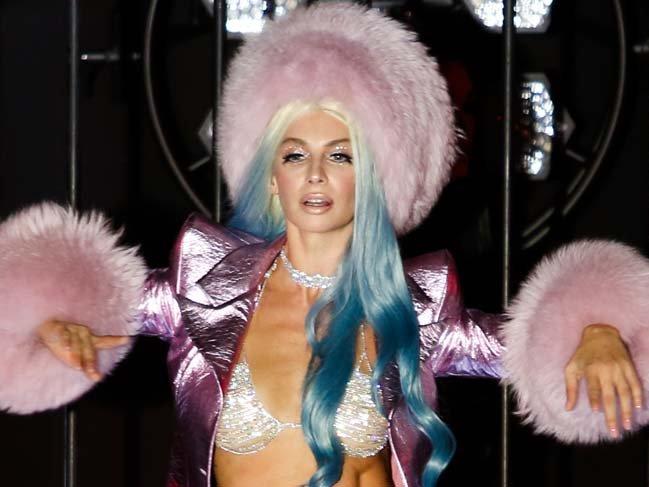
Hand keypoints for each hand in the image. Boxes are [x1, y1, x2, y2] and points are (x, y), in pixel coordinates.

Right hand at [38, 319, 129, 380]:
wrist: (45, 330)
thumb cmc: (64, 343)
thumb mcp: (74, 355)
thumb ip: (86, 365)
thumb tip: (97, 377)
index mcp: (90, 339)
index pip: (104, 341)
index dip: (115, 340)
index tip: (127, 339)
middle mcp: (84, 333)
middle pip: (88, 348)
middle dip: (90, 362)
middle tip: (93, 374)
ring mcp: (72, 329)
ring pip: (76, 343)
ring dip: (76, 355)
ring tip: (77, 366)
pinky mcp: (60, 327)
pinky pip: (64, 335)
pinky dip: (65, 342)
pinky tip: (66, 348)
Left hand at [565, 323, 643, 437]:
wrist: (601, 335)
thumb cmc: (583, 354)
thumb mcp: (572, 367)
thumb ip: (570, 388)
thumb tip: (568, 408)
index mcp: (591, 370)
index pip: (593, 388)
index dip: (595, 399)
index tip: (596, 411)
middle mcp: (606, 370)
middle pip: (610, 396)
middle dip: (612, 414)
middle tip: (614, 431)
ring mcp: (619, 369)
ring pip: (625, 393)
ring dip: (627, 410)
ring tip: (627, 425)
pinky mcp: (629, 367)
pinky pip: (635, 384)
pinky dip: (638, 395)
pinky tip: (638, 407)